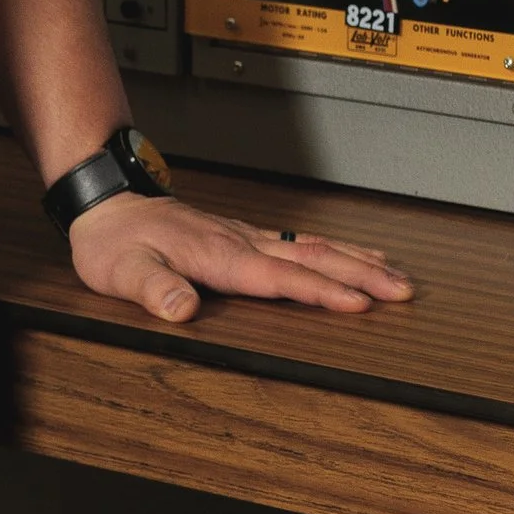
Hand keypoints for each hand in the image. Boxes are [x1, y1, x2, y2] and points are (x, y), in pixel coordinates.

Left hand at [65, 192, 412, 326]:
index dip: (320, 292)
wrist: (108, 203)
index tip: (360, 304)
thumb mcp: (122, 270)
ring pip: (314, 246)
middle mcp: (240, 242)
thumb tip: (180, 310)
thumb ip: (152, 290)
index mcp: (219, 256)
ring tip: (398, 276)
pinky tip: (352, 256)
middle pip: (313, 259)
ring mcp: (246, 236)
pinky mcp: (244, 235)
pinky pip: (300, 241)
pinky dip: (336, 250)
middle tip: (405, 292)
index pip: (281, 277)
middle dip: (362, 276)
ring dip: (358, 261)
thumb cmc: (114, 241)